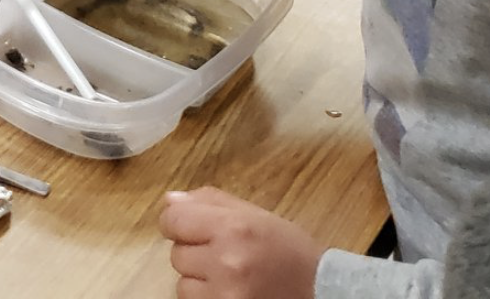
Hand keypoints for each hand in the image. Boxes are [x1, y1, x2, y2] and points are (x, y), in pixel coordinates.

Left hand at [161, 187, 326, 298]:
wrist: (320, 290)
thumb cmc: (288, 249)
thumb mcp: (256, 215)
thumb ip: (210, 202)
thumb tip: (169, 201)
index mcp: (234, 227)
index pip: (173, 221)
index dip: (177, 222)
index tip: (188, 226)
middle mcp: (226, 261)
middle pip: (177, 254)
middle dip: (194, 252)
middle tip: (223, 252)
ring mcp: (225, 294)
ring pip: (182, 284)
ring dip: (199, 279)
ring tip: (228, 274)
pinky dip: (207, 297)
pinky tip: (230, 289)